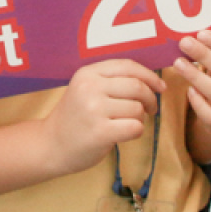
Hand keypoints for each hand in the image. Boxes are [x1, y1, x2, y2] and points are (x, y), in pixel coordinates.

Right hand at [43, 61, 163, 176]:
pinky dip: (136, 132)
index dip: (149, 75)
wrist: (50, 145)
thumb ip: (111, 80)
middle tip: (151, 110)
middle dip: (151, 99)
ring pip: (138, 108)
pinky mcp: (101, 132)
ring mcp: (94, 109)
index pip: (127, 66)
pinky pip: (135, 127)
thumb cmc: (75, 118)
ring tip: (126, 123)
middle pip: (137, 86)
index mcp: (88, 73)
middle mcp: (90, 87)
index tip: (161, 86)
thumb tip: (152, 81)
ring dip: (140, 118)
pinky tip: (123, 134)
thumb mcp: (85, 89)